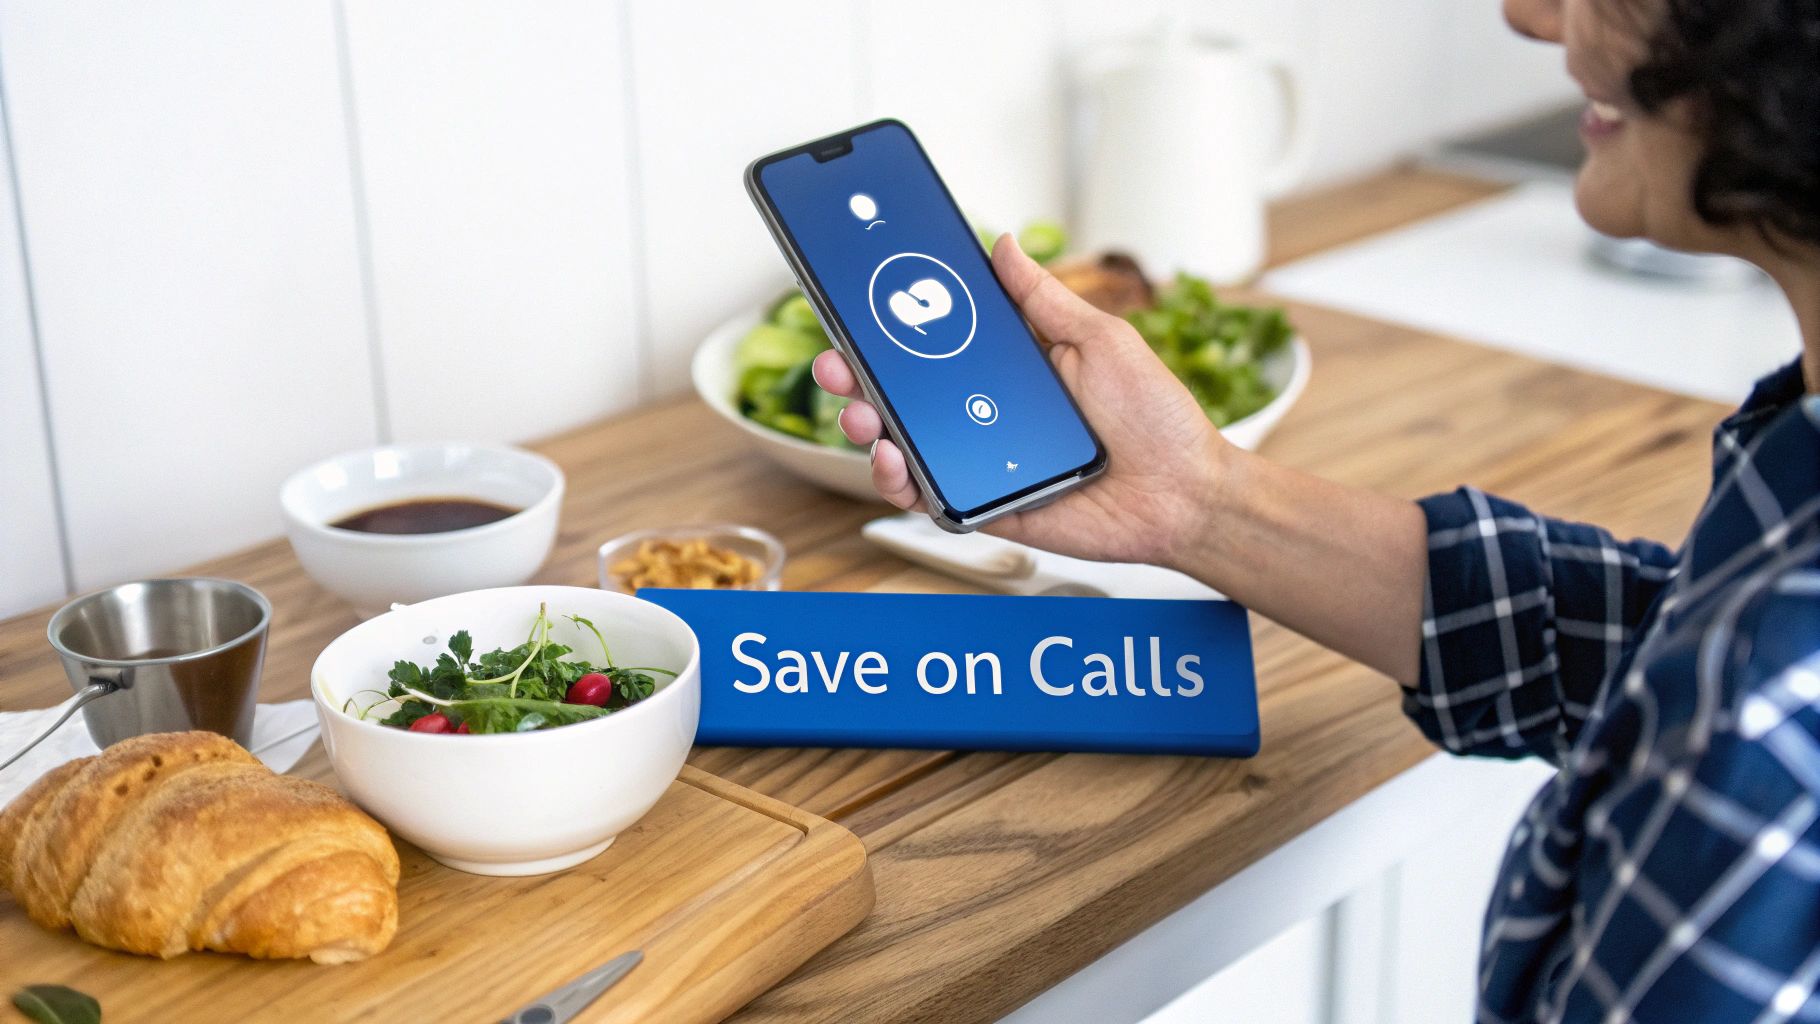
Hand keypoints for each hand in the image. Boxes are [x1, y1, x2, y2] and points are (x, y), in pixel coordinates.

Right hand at [812, 234, 1230, 565]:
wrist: (1185, 494)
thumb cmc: (1156, 420)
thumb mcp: (1100, 338)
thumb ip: (1043, 298)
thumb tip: (1003, 243)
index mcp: (1010, 367)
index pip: (935, 342)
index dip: (892, 327)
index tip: (857, 304)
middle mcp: (985, 412)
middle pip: (904, 391)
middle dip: (857, 375)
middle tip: (838, 363)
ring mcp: (980, 459)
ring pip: (901, 442)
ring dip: (868, 425)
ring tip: (863, 413)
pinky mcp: (984, 504)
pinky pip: (927, 495)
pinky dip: (899, 480)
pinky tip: (894, 459)